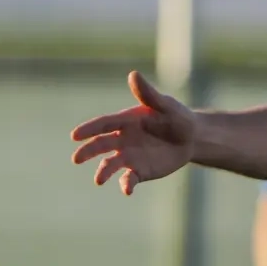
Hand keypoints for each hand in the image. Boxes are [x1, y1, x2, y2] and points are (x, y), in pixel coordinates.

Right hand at [70, 71, 196, 194]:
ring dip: (104, 171)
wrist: (192, 138)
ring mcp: (130, 156)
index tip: (75, 135)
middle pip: (101, 145)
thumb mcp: (165, 105)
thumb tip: (133, 74)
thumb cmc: (176, 117)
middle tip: (77, 158)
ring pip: (111, 164)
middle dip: (88, 151)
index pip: (103, 124)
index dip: (89, 129)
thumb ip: (148, 94)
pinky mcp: (140, 171)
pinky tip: (127, 191)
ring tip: (99, 180)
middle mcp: (123, 139)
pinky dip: (126, 185)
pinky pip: (129, 179)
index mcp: (125, 121)